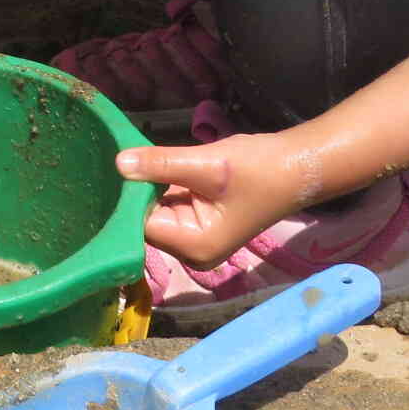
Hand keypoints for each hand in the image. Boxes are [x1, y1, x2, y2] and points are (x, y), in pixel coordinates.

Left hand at [115, 134, 312, 267]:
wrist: (296, 166)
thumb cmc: (259, 169)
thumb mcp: (207, 163)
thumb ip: (162, 164)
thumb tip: (118, 163)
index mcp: (194, 247)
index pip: (142, 225)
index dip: (128, 197)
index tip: (111, 170)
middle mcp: (191, 251)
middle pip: (146, 220)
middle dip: (136, 191)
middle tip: (115, 158)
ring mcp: (195, 238)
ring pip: (155, 209)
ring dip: (147, 186)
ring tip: (129, 158)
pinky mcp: (198, 221)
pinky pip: (168, 203)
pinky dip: (160, 185)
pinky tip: (147, 165)